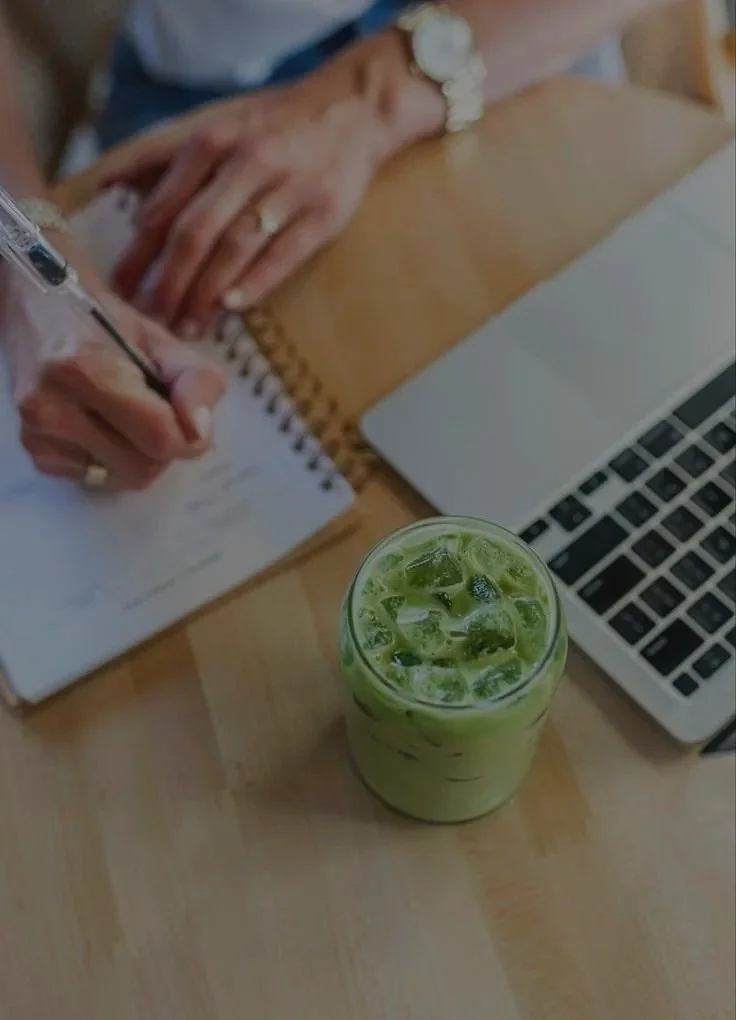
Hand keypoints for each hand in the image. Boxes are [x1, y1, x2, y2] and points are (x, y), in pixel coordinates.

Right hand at [0, 262, 225, 489]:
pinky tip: (102, 426)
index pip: (159, 436)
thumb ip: (195, 381)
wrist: (38, 314)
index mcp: (83, 370)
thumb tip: (200, 432)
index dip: (189, 436)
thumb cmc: (104, 324)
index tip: (193, 420)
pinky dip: (114, 460)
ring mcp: (37, 437)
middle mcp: (50, 408)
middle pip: (144, 467)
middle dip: (165, 447)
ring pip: (124, 479)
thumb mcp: (161, 340)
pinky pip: (100, 480)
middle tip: (158, 412)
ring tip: (128, 416)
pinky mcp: (36, 455)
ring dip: (141, 455)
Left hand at [106, 32, 442, 332]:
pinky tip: (231, 306)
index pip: (165, 205)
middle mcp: (248, 162)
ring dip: (206, 294)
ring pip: (235, 249)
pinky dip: (255, 283)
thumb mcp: (219, 126)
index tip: (122, 285)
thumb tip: (112, 184)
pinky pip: (283, 255)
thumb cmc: (276, 126)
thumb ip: (167, 157)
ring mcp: (288, 189)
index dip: (140, 251)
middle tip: (151, 316)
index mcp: (214, 141)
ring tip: (188, 326)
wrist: (354, 110)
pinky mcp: (323, 213)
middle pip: (195, 232)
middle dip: (168, 281)